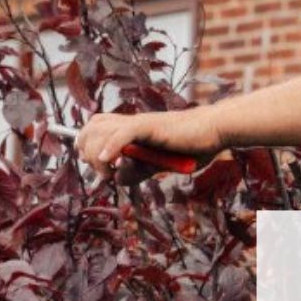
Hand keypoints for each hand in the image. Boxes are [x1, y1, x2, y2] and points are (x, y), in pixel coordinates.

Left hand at [75, 107, 222, 183]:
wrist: (214, 131)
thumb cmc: (191, 146)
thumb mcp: (157, 165)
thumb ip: (137, 170)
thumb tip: (117, 178)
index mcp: (130, 127)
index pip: (94, 128)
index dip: (86, 146)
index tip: (97, 167)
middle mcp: (130, 122)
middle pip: (90, 129)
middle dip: (88, 153)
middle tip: (104, 172)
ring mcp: (140, 123)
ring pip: (101, 131)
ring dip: (98, 154)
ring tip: (111, 170)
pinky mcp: (151, 126)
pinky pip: (124, 133)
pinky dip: (111, 146)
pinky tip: (109, 161)